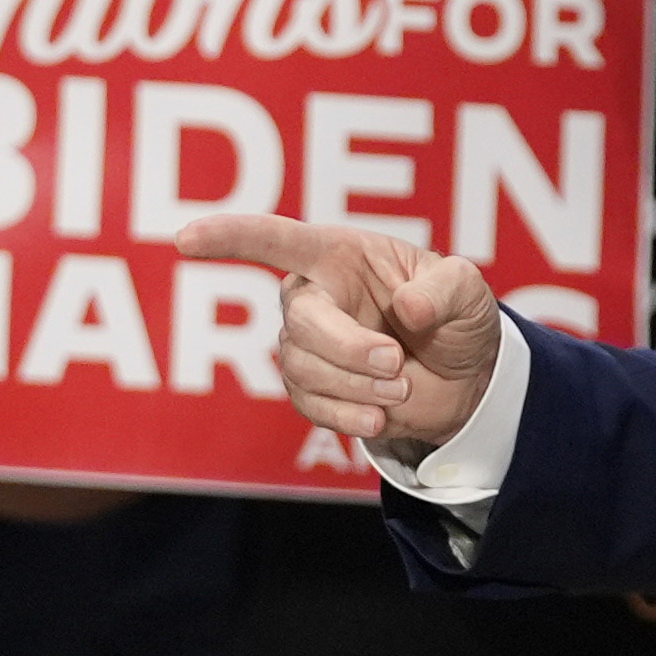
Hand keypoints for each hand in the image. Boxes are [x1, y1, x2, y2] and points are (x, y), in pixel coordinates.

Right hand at [171, 212, 500, 447]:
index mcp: (338, 254)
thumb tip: (407, 310)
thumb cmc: (458, 318)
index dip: (230, 238)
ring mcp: (306, 345)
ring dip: (356, 386)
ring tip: (402, 388)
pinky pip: (308, 404)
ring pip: (302, 368)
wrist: (465, 380)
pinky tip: (378, 418)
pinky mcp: (311, 389)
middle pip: (300, 322)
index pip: (275, 240)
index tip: (186, 240)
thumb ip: (444, 290)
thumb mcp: (469, 293)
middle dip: (349, 350)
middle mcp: (312, 296)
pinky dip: (345, 416)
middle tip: (398, 366)